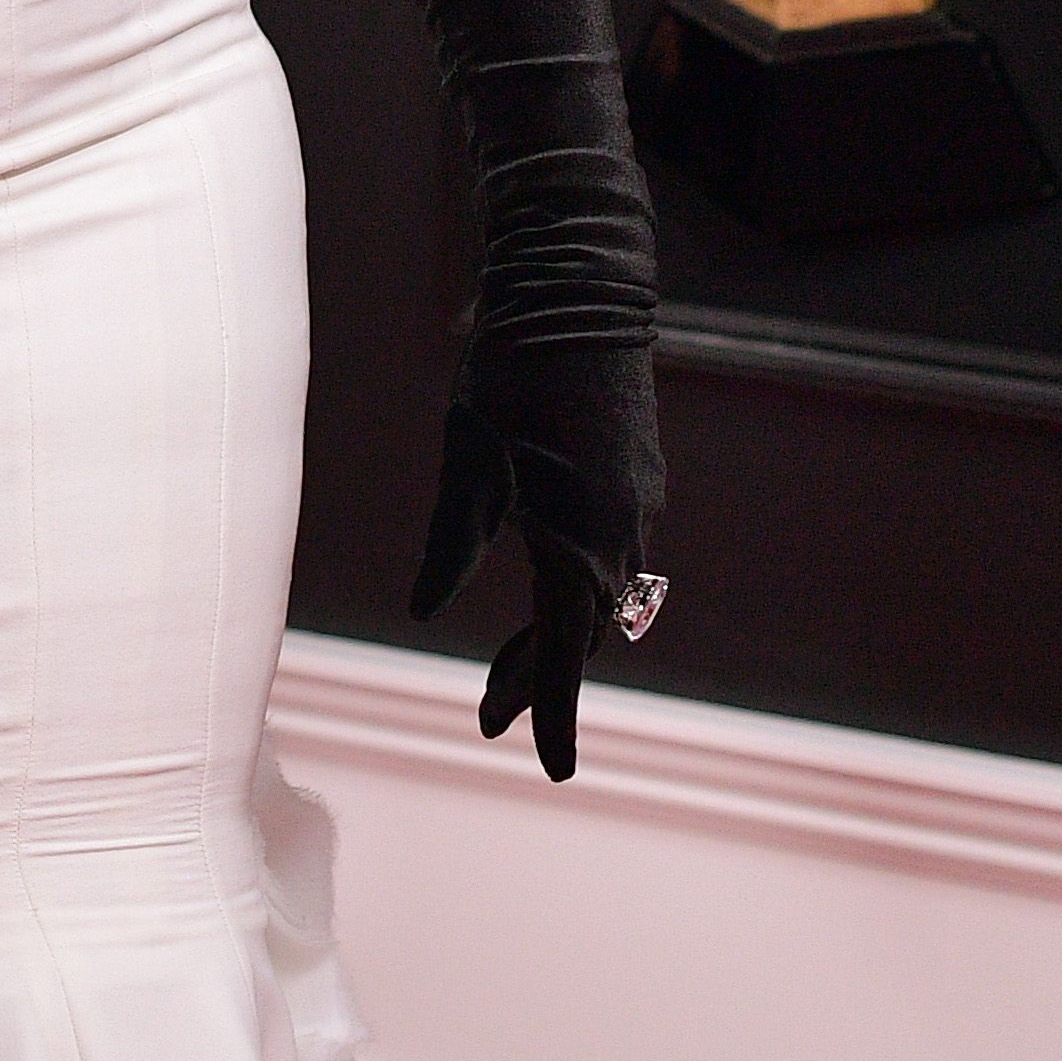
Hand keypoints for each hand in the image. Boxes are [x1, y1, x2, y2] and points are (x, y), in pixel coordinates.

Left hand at [407, 337, 662, 784]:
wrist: (578, 289)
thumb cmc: (510, 367)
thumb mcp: (466, 455)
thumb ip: (451, 538)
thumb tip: (425, 611)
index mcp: (575, 535)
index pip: (563, 651)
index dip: (550, 712)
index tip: (551, 771)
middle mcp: (619, 531)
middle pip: (579, 631)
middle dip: (535, 676)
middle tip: (489, 715)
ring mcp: (636, 504)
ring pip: (598, 594)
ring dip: (555, 632)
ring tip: (503, 668)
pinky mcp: (636, 478)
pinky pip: (610, 553)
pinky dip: (574, 584)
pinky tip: (544, 582)